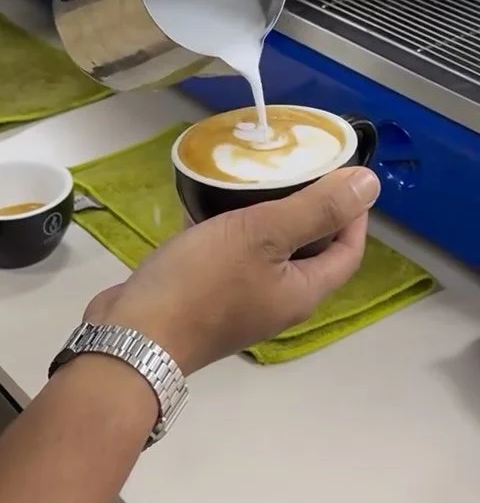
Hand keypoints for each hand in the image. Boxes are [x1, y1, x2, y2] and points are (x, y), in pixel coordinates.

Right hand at [85, 167, 379, 374]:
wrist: (132, 337)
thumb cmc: (203, 283)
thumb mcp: (263, 234)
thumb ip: (316, 209)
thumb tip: (370, 183)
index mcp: (301, 291)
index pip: (347, 251)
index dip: (352, 212)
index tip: (339, 170)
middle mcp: (277, 301)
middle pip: (307, 251)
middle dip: (306, 207)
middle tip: (293, 165)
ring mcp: (239, 302)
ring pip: (265, 252)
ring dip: (263, 215)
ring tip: (251, 177)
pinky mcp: (204, 297)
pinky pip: (228, 257)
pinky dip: (226, 228)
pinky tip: (206, 203)